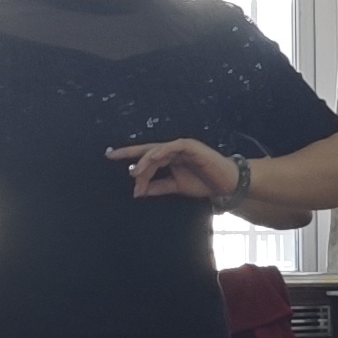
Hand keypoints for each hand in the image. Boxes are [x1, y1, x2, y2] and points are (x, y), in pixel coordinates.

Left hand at [108, 139, 242, 200]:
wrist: (227, 185)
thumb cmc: (205, 183)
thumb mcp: (176, 187)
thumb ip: (158, 187)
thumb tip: (137, 192)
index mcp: (169, 158)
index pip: (145, 155)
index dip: (128, 155)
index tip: (109, 156)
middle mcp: (173, 150)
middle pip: (147, 151)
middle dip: (131, 155)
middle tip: (117, 161)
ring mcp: (182, 147)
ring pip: (158, 150)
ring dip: (146, 161)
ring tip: (136, 172)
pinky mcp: (191, 146)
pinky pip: (173, 147)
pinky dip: (162, 151)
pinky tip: (153, 157)